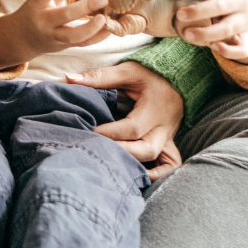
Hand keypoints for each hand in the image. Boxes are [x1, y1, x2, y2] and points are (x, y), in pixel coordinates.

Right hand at [10, 0, 111, 52]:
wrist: (23, 38)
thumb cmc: (37, 11)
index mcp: (36, 4)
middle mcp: (44, 21)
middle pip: (64, 15)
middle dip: (85, 7)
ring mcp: (54, 36)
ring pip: (73, 35)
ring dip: (91, 27)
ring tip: (105, 18)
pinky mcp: (63, 46)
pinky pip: (82, 44)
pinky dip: (97, 38)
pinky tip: (108, 29)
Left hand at [67, 62, 183, 180]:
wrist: (178, 78)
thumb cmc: (149, 74)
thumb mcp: (126, 70)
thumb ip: (99, 76)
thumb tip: (69, 78)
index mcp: (154, 108)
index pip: (133, 127)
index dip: (111, 132)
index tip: (91, 131)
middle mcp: (164, 127)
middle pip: (147, 149)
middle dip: (123, 152)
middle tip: (98, 149)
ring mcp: (169, 137)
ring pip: (161, 160)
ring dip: (137, 164)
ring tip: (112, 163)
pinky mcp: (169, 143)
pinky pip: (171, 165)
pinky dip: (159, 174)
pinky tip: (139, 177)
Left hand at [171, 0, 247, 62]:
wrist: (239, 7)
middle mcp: (242, 0)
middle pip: (220, 6)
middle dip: (198, 11)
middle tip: (179, 15)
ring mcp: (246, 20)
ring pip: (228, 28)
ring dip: (207, 33)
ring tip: (187, 34)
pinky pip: (242, 49)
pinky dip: (229, 50)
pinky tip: (213, 47)